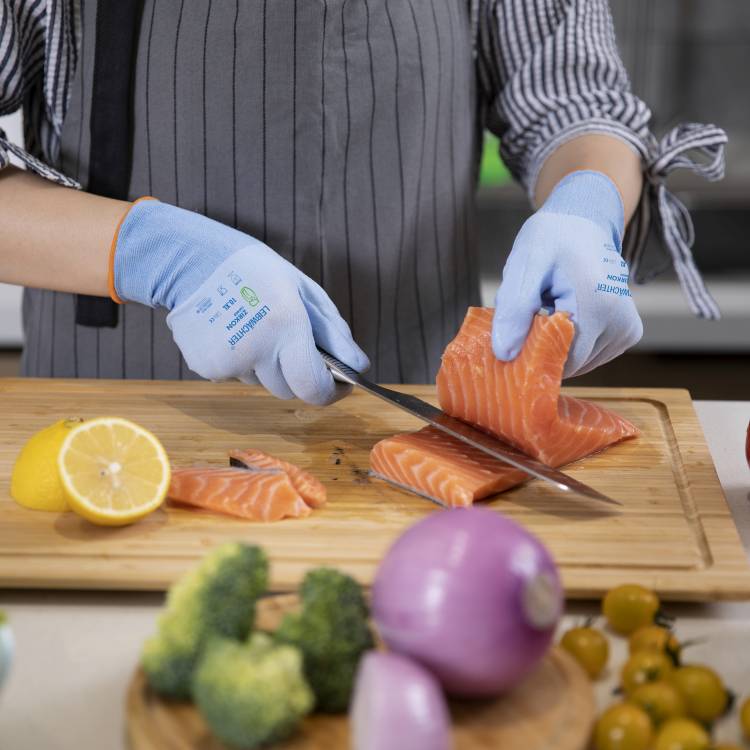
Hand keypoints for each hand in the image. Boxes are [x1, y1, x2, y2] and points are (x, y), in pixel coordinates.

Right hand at [112, 200, 368, 403]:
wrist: (193, 261)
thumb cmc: (257, 272)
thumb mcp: (305, 291)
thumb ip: (334, 332)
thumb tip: (358, 367)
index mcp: (286, 325)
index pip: (313, 387)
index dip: (331, 393)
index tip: (339, 385)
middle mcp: (257, 349)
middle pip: (288, 389)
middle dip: (297, 374)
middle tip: (289, 342)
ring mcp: (228, 361)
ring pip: (261, 382)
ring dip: (267, 366)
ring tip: (256, 329)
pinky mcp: (206, 367)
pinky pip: (237, 376)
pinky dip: (242, 362)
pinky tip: (234, 332)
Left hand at [492, 171, 642, 377]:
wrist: (583, 223)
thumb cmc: (550, 240)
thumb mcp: (524, 265)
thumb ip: (513, 310)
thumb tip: (504, 354)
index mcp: (597, 304)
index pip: (561, 361)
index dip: (532, 358)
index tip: (513, 341)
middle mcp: (620, 321)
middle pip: (571, 364)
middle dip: (542, 350)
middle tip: (526, 319)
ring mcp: (627, 330)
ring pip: (579, 363)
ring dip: (556, 344)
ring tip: (548, 309)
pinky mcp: (628, 333)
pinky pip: (590, 355)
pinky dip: (570, 343)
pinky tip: (563, 314)